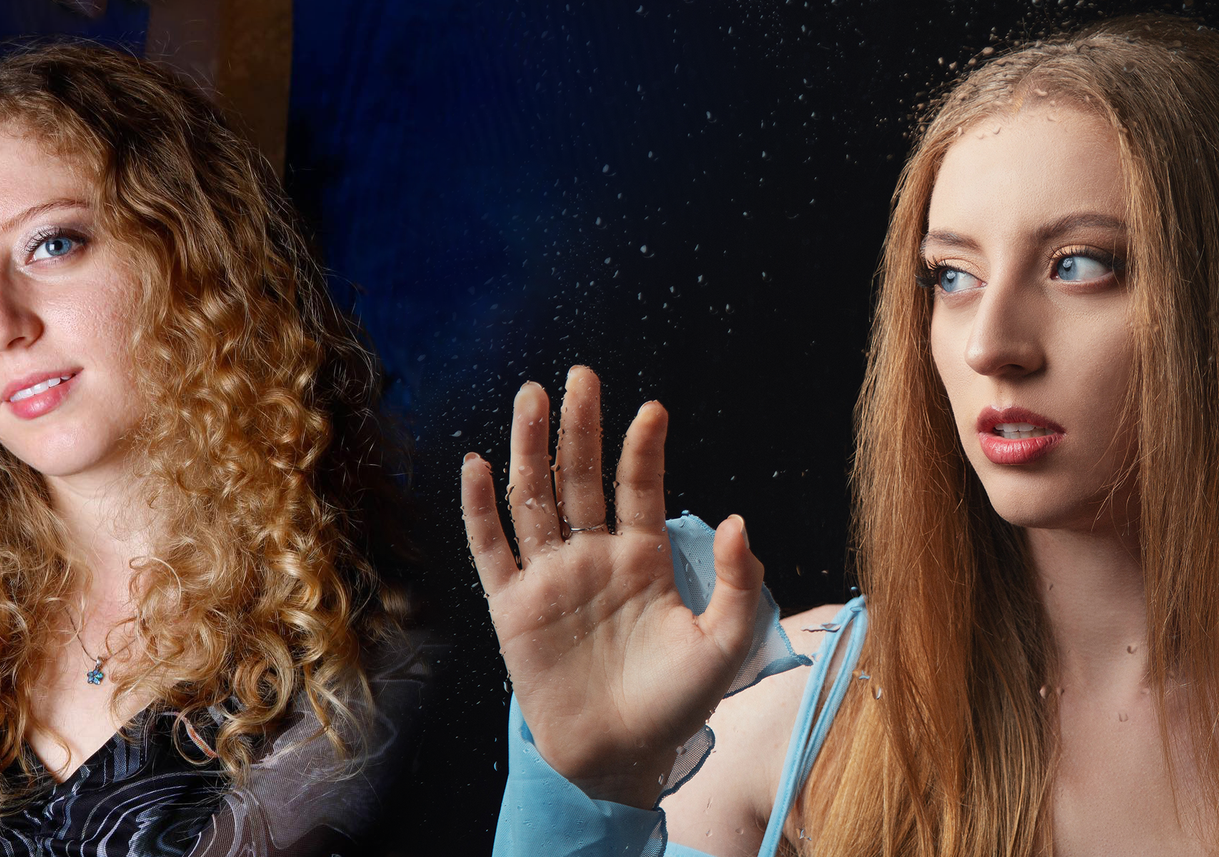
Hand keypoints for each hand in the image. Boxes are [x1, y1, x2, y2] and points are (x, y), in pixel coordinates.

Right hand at [458, 366, 765, 807]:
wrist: (618, 755)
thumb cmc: (677, 704)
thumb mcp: (725, 645)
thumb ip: (739, 583)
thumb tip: (741, 519)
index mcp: (644, 560)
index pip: (638, 489)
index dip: (642, 450)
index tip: (652, 410)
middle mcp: (592, 557)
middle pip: (580, 478)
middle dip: (579, 427)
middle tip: (579, 376)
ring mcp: (549, 578)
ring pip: (534, 499)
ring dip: (529, 449)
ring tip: (531, 397)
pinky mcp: (512, 606)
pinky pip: (491, 548)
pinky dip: (480, 507)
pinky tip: (477, 465)